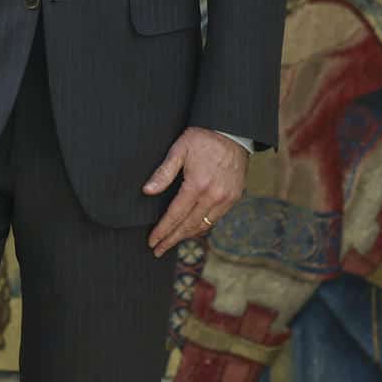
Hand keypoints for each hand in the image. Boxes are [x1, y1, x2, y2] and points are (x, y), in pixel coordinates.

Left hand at [143, 127, 247, 256]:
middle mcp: (214, 196)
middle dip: (172, 240)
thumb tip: (147, 191)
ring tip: (172, 242)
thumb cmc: (202, 138)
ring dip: (187, 236)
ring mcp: (226, 198)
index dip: (162, 231)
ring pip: (204, 225)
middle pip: (189, 226)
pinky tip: (192, 229)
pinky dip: (202, 227)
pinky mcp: (234, 197)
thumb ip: (163, 173)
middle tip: (158, 250)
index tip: (152, 241)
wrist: (232, 130)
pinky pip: (216, 219)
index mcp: (198, 185)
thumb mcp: (179, 150)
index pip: (175, 215)